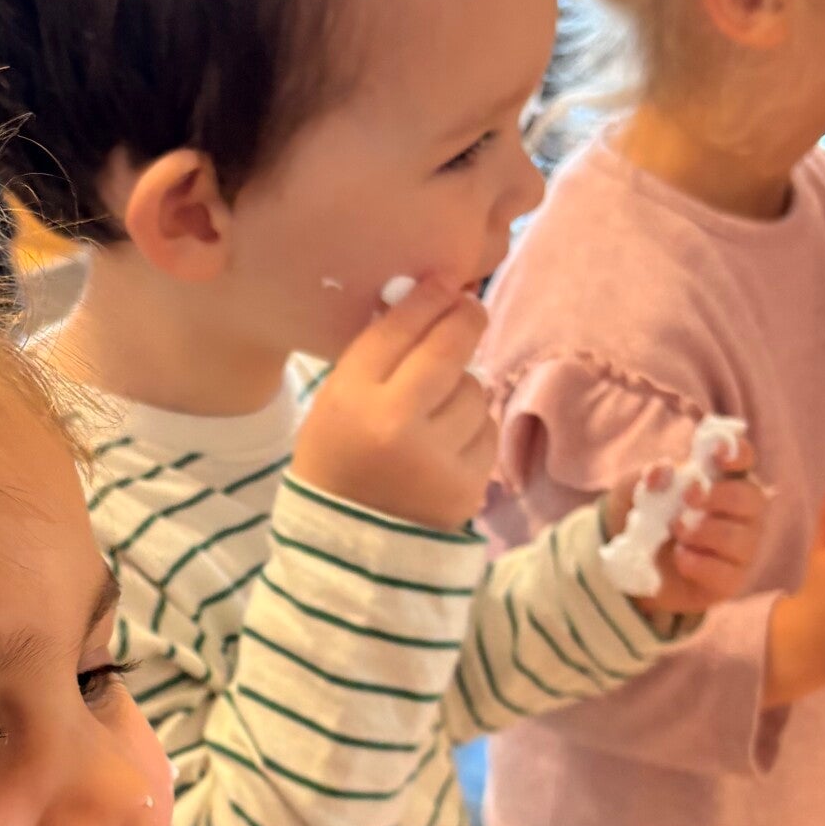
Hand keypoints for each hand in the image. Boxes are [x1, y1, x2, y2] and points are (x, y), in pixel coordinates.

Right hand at [294, 277, 495, 531]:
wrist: (349, 545)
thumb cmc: (339, 459)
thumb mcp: (338, 401)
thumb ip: (379, 353)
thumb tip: (432, 295)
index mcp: (352, 398)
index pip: (399, 329)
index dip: (429, 297)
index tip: (446, 280)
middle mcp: (395, 423)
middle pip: (450, 349)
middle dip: (465, 319)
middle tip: (469, 308)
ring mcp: (437, 456)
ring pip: (475, 389)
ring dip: (463, 389)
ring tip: (437, 409)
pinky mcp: (467, 483)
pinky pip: (486, 429)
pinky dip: (473, 428)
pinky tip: (448, 443)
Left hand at [602, 435, 766, 616]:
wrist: (638, 565)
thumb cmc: (651, 517)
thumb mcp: (638, 491)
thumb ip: (650, 477)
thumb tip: (661, 473)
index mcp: (726, 479)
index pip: (743, 458)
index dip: (736, 453)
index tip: (717, 453)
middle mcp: (744, 511)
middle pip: (749, 497)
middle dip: (717, 496)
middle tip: (688, 497)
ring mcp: (743, 546)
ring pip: (737, 537)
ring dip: (702, 531)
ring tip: (676, 530)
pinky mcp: (732, 578)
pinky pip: (724, 571)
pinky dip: (698, 563)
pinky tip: (680, 558)